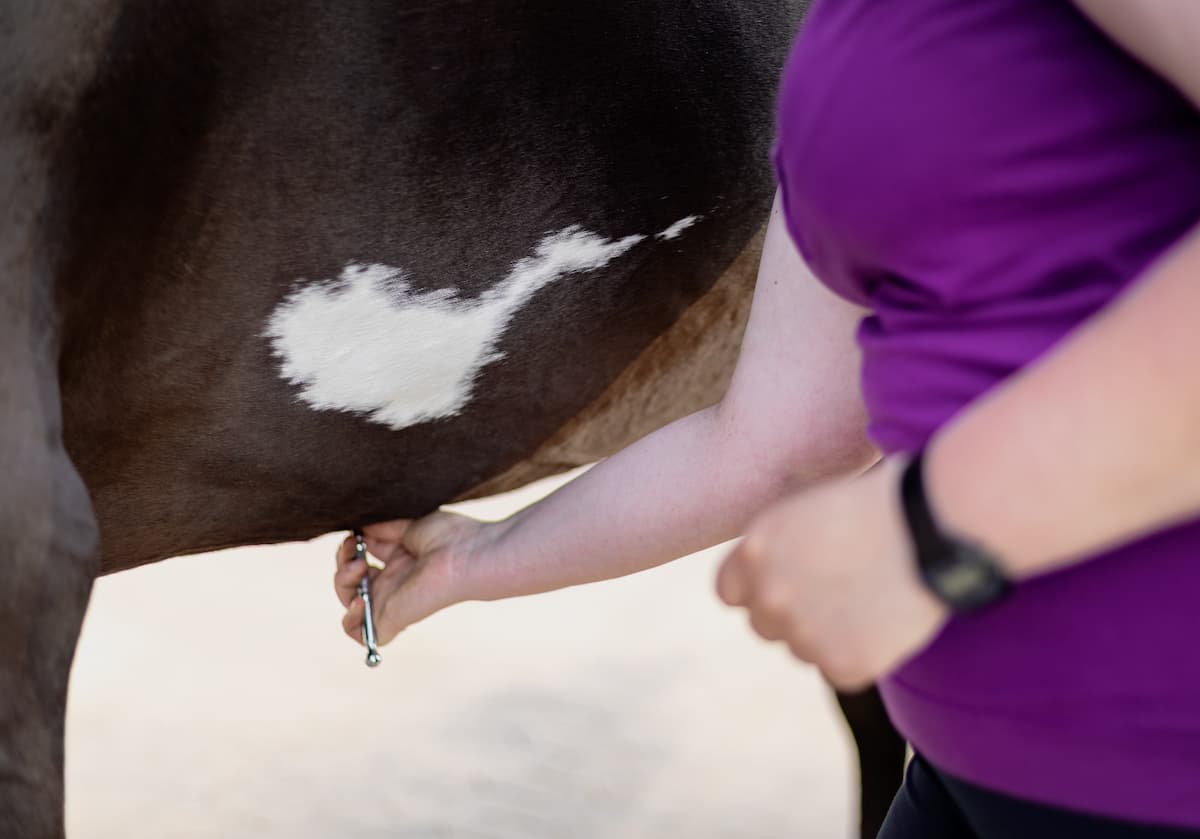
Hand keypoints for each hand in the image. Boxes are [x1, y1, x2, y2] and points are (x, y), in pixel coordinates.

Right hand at [334, 511, 492, 646]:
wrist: (465, 554)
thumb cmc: (449, 537)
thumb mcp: (408, 523)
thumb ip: (381, 527)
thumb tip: (358, 528)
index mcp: (399, 561)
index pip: (361, 560)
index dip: (350, 548)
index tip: (356, 533)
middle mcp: (394, 583)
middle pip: (351, 582)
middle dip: (342, 563)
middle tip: (354, 549)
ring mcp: (390, 602)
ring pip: (349, 605)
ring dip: (342, 584)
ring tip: (359, 568)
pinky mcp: (391, 620)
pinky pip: (357, 632)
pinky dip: (350, 617)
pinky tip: (361, 597)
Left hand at [716, 459, 947, 690]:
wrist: (936, 522)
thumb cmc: (881, 501)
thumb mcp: (809, 512)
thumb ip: (779, 549)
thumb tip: (772, 575)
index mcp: (754, 550)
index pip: (729, 592)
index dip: (758, 590)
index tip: (788, 585)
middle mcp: (769, 595)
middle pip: (764, 625)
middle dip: (794, 615)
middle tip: (840, 592)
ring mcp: (804, 634)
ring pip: (804, 649)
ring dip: (829, 635)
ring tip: (871, 598)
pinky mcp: (843, 664)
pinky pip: (843, 671)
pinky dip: (865, 655)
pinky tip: (888, 620)